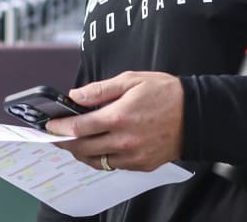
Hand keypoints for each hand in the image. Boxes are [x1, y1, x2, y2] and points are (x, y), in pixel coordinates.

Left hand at [44, 71, 184, 171]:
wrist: (196, 115)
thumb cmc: (165, 93)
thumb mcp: (131, 80)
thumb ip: (100, 90)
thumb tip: (75, 95)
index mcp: (118, 117)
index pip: (78, 128)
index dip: (59, 128)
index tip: (49, 125)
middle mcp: (124, 141)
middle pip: (82, 148)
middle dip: (65, 142)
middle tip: (56, 136)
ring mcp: (133, 156)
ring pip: (96, 161)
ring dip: (81, 153)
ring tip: (73, 143)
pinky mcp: (142, 165)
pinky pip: (113, 166)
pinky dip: (101, 158)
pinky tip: (97, 148)